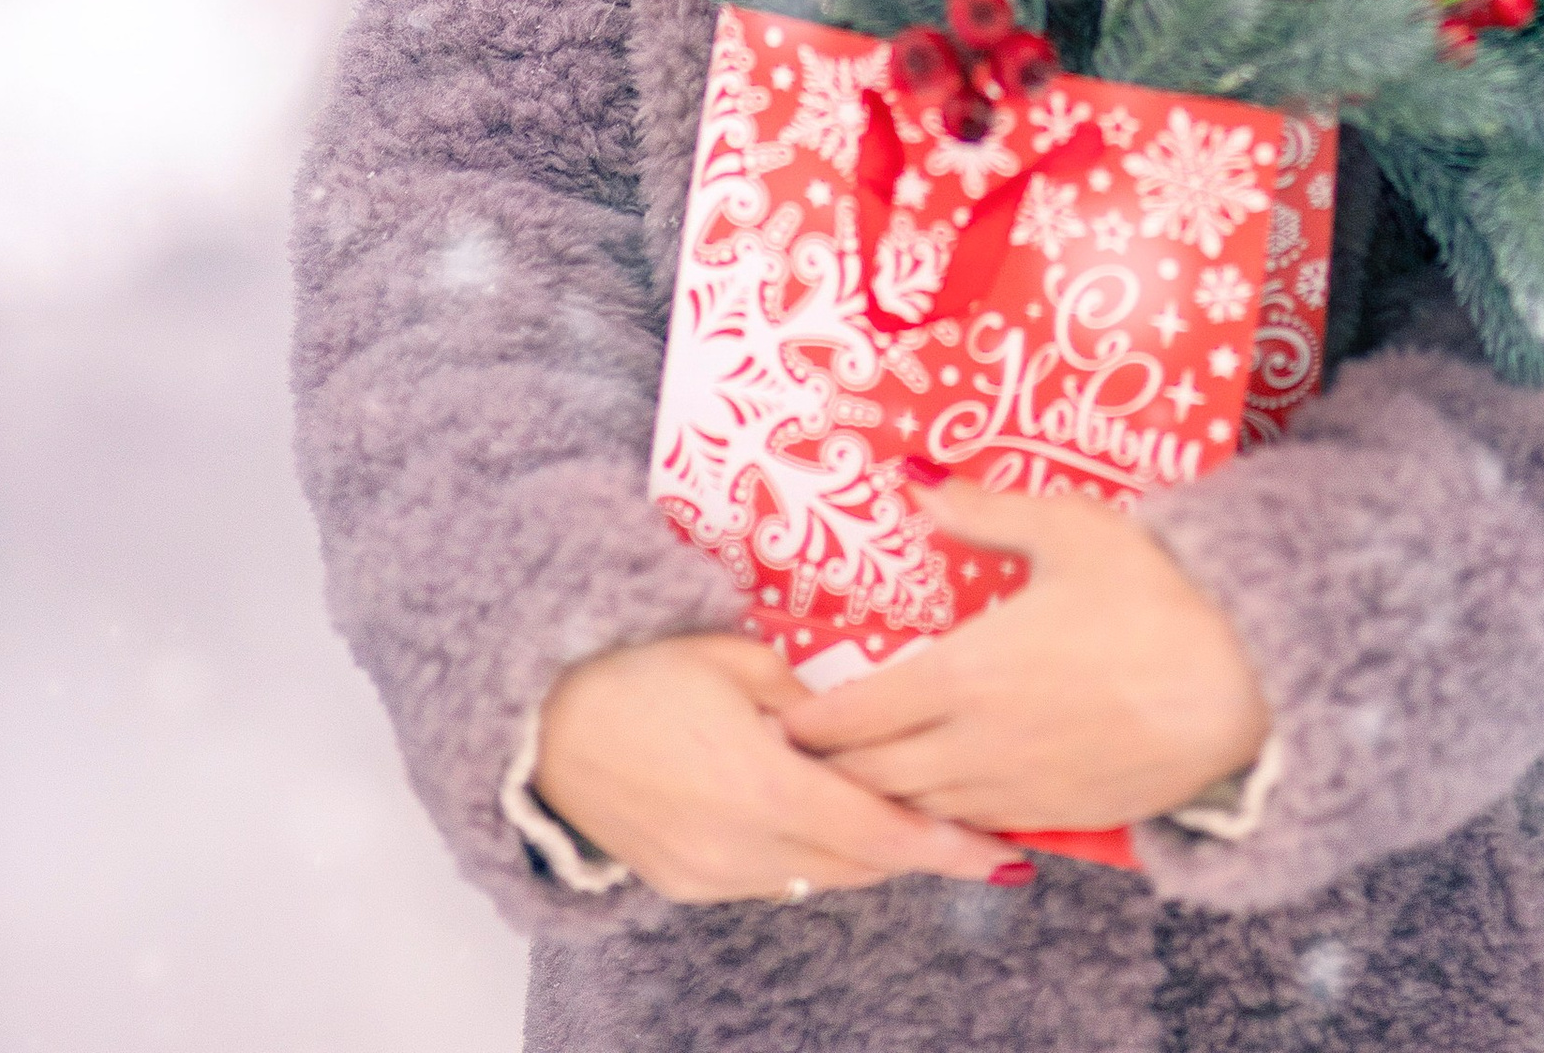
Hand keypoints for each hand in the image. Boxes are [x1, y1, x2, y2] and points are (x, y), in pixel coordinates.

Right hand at [531, 634, 1032, 902]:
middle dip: (915, 845)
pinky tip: (824, 814)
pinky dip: (811, 853)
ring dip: (863, 849)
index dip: (944, 846)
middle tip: (969, 818)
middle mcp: (743, 848)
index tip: (1001, 850)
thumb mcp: (738, 658)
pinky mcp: (687, 886)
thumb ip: (811, 699)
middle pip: (858, 863)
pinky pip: (773, 878)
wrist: (541, 722)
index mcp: (763, 787)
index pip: (877, 833)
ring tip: (908, 811)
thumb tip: (869, 716)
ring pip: (819, 875)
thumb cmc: (641, 668)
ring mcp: (713, 875)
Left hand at [796, 478, 1271, 834]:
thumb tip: (915, 483)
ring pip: (922, 812)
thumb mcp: (1069, 528)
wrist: (1241, 679)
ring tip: (852, 785)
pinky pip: (979, 828)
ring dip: (881, 800)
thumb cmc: (1156, 591)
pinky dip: (944, 820)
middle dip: (829, 771)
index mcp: (964, 674)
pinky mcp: (1062, 819)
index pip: (856, 715)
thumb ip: (983, 510)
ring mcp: (1018, 792)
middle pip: (874, 777)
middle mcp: (975, 746)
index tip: (776, 719)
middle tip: (796, 760)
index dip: (809, 722)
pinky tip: (938, 804)